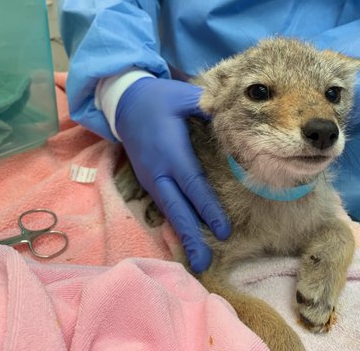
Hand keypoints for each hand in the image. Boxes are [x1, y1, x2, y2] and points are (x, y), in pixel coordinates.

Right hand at [115, 77, 230, 272]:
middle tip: (205, 263)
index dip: (208, 208)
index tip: (223, 231)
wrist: (124, 101)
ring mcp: (150, 176)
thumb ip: (209, 109)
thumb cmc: (159, 98)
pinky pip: (163, 205)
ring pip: (168, 210)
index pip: (194, 185)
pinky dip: (175, 222)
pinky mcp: (147, 179)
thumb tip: (235, 120)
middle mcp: (158, 169)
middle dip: (192, 236)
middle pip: (177, 208)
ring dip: (183, 235)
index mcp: (171, 151)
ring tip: (197, 259)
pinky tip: (185, 237)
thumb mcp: (184, 96)